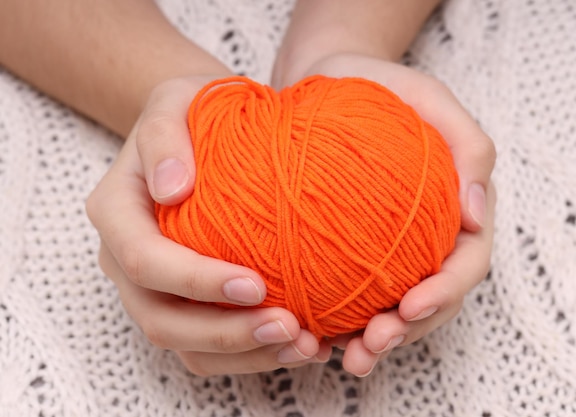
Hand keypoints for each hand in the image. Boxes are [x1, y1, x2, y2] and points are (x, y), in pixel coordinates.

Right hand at [86, 75, 330, 374]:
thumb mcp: (175, 100)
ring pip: (185, 346)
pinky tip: (300, 342)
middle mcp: (126, 260)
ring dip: (244, 354)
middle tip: (288, 326)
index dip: (194, 282)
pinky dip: (252, 354)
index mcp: (117, 213)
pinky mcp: (185, 301)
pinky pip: (210, 346)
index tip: (255, 283)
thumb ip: (163, 135)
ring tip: (303, 344)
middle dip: (225, 333)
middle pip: (161, 319)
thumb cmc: (190, 112)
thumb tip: (171, 189)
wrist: (198, 131)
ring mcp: (153, 288)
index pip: (144, 261)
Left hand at [274, 53, 495, 375]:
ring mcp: (394, 250)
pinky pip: (355, 293)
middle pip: (432, 299)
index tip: (410, 307)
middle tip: (372, 345)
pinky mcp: (356, 251)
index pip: (465, 263)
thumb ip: (469, 147)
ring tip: (347, 357)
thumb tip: (476, 213)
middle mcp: (429, 238)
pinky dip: (343, 320)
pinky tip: (319, 335)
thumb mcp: (430, 97)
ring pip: (396, 308)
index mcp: (458, 209)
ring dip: (377, 339)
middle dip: (407, 331)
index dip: (444, 292)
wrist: (327, 82)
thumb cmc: (383, 87)